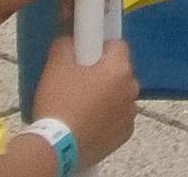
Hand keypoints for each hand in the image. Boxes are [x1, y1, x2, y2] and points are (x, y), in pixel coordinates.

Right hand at [27, 35, 139, 168]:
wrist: (57, 147)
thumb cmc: (59, 103)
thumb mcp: (55, 67)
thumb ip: (65, 45)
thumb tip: (71, 41)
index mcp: (120, 69)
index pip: (117, 45)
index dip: (98, 47)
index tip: (82, 57)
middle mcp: (132, 89)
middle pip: (118, 71)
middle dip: (100, 74)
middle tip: (76, 83)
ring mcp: (131, 113)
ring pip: (118, 95)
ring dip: (104, 96)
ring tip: (78, 107)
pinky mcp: (125, 133)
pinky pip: (116, 117)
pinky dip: (105, 117)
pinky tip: (86, 123)